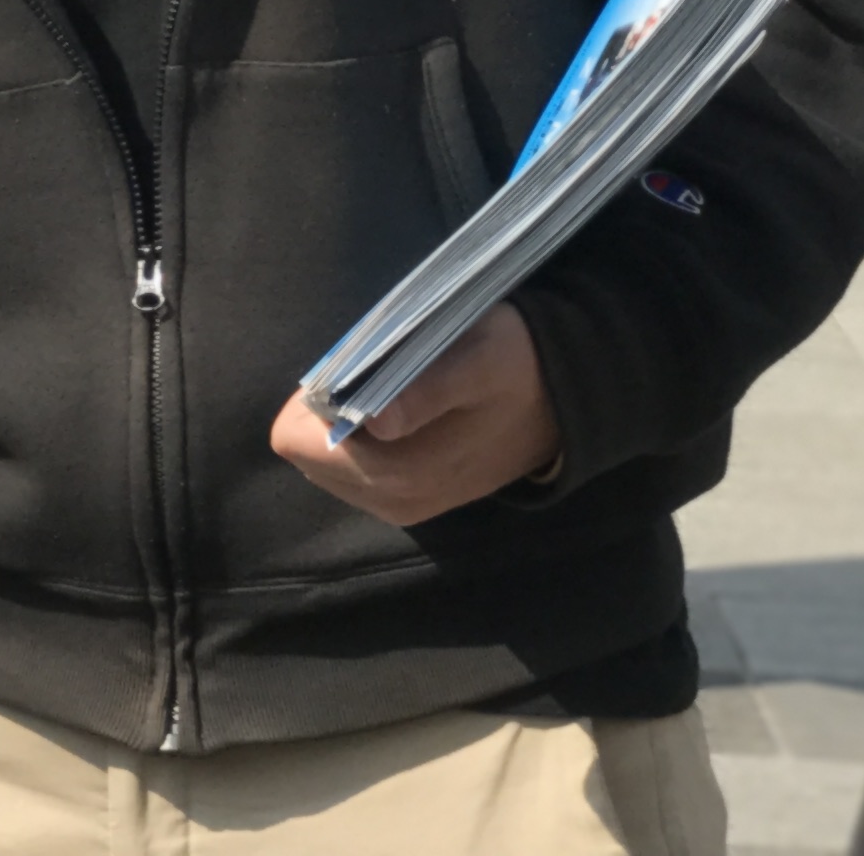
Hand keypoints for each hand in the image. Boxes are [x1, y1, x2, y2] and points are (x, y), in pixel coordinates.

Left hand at [269, 303, 561, 525]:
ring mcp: (400, 504)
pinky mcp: (410, 499)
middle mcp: (392, 500)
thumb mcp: (476, 358)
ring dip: (340, 426)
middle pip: (305, 453)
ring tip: (389, 392)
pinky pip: (350, 470)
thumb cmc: (516, 364)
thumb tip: (374, 420)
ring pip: (324, 463)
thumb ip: (424, 390)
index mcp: (400, 472)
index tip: (348, 371)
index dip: (312, 400)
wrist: (566, 398)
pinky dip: (357, 439)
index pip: (297, 441)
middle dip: (323, 413)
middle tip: (371, 376)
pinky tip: (396, 411)